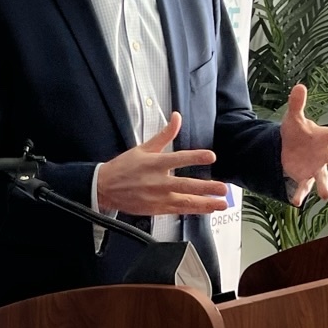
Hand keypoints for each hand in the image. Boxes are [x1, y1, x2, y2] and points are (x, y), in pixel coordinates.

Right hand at [95, 111, 230, 216]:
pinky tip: (207, 209)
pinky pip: (179, 210)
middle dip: (206, 188)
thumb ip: (164, 134)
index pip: (179, 158)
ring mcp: (158, 197)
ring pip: (185, 201)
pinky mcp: (157, 209)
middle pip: (186, 185)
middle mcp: (157, 181)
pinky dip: (194, 210)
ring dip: (205, 204)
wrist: (104, 188)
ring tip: (221, 204)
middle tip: (223, 188)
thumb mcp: (143, 148)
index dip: (196, 157)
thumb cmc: (123, 167)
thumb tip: (177, 117)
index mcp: (154, 163)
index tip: (211, 157)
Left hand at [278, 84, 327, 204]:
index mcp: (323, 138)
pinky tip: (295, 202)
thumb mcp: (293, 118)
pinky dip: (300, 194)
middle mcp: (324, 155)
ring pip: (323, 178)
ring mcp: (316, 168)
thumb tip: (299, 86)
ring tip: (326, 196)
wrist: (288, 148)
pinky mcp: (305, 177)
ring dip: (323, 187)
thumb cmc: (296, 132)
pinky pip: (303, 187)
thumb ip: (297, 103)